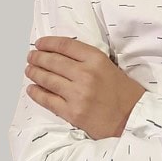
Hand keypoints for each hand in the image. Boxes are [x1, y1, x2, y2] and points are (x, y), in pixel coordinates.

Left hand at [26, 36, 144, 138]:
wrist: (132, 118)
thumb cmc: (124, 92)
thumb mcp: (110, 66)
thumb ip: (89, 60)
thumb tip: (63, 56)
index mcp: (97, 60)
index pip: (66, 46)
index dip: (49, 43)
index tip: (40, 43)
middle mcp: (86, 74)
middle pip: (53, 61)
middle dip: (38, 57)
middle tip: (31, 56)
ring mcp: (77, 94)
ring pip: (48, 79)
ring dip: (35, 73)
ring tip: (29, 70)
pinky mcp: (72, 112)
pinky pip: (48, 100)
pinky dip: (37, 93)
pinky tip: (32, 89)